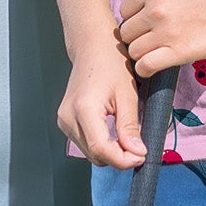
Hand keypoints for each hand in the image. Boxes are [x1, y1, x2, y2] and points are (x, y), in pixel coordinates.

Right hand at [58, 37, 155, 168]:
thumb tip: (137, 153)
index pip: (102, 150)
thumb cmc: (110, 62)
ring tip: (126, 135)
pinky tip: (112, 132)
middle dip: (119, 157)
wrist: (91, 46)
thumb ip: (130, 127)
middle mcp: (68, 117)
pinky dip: (101, 145)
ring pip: (90, 153)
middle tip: (138, 145)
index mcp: (84, 109)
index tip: (142, 156)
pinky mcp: (64, 121)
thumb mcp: (127, 94)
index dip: (124, 160)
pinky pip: (85, 144)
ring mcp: (64, 120)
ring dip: (111, 152)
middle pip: (95, 155)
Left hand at [116, 0, 205, 77]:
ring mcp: (166, 32)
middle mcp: (154, 10)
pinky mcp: (179, 52)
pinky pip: (147, 66)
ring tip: (153, 52)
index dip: (134, 18)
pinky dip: (145, 69)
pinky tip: (152, 66)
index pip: (124, 10)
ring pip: (134, 50)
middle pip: (127, 32)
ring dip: (141, 53)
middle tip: (150, 39)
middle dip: (136, 36)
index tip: (144, 24)